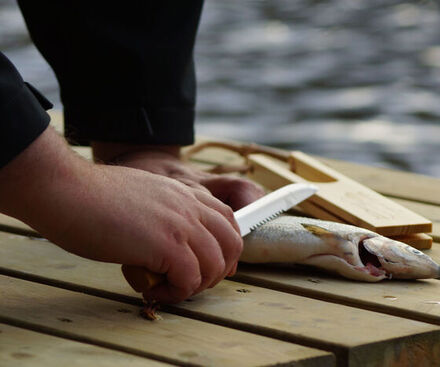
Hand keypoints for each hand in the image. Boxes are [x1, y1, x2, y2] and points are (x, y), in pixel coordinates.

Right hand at [0, 128, 242, 302]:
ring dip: (197, 285)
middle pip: (232, 244)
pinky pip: (190, 280)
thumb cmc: (92, 196)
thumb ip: (164, 215)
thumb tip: (166, 243)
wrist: (67, 189)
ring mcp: (181, 224)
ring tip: (169, 288)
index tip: (208, 265)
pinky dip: (175, 293)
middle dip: (219, 271)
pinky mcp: (166, 245)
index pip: (227, 220)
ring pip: (216, 265)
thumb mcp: (143, 196)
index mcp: (185, 193)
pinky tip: (152, 290)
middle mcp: (190, 206)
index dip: (225, 247)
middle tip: (190, 282)